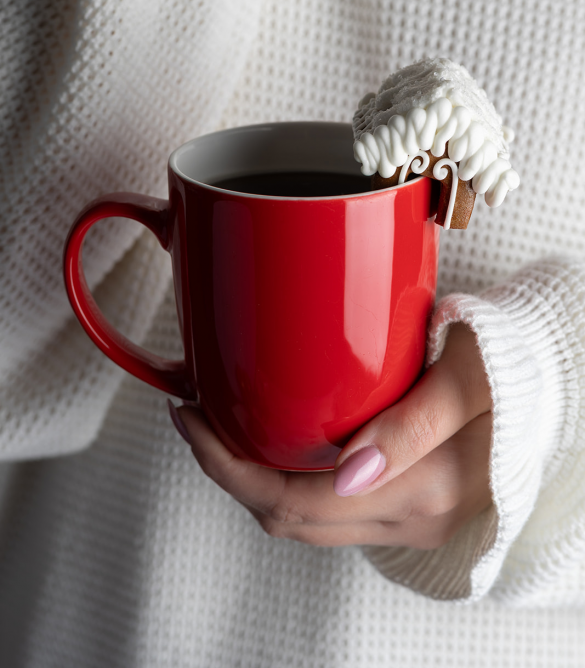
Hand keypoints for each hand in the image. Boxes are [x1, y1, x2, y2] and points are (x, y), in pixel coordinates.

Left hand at [169, 323, 492, 548]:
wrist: (558, 379)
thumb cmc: (516, 363)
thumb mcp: (470, 373)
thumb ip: (414, 424)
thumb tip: (347, 470)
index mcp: (421, 489)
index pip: (291, 502)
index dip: (227, 467)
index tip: (191, 417)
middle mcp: (411, 518)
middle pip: (289, 519)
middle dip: (229, 472)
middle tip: (197, 415)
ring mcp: (412, 519)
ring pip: (309, 520)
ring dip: (257, 478)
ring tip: (229, 424)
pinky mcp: (413, 505)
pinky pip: (333, 510)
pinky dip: (292, 480)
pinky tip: (284, 440)